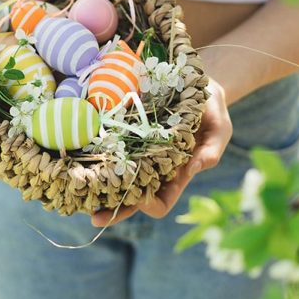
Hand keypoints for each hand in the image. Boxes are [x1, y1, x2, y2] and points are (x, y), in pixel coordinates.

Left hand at [91, 79, 232, 227]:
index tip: (138, 197)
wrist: (195, 81)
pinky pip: (109, 148)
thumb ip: (212, 148)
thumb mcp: (220, 126)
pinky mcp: (126, 131)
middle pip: (132, 198)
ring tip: (79, 191)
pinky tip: (78, 157)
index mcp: (177, 173)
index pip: (162, 202)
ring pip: (115, 177)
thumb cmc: (211, 108)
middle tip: (94, 217)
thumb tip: (195, 167)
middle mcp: (154, 167)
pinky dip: (95, 156)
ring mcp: (138, 150)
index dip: (149, 205)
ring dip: (99, 187)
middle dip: (114, 210)